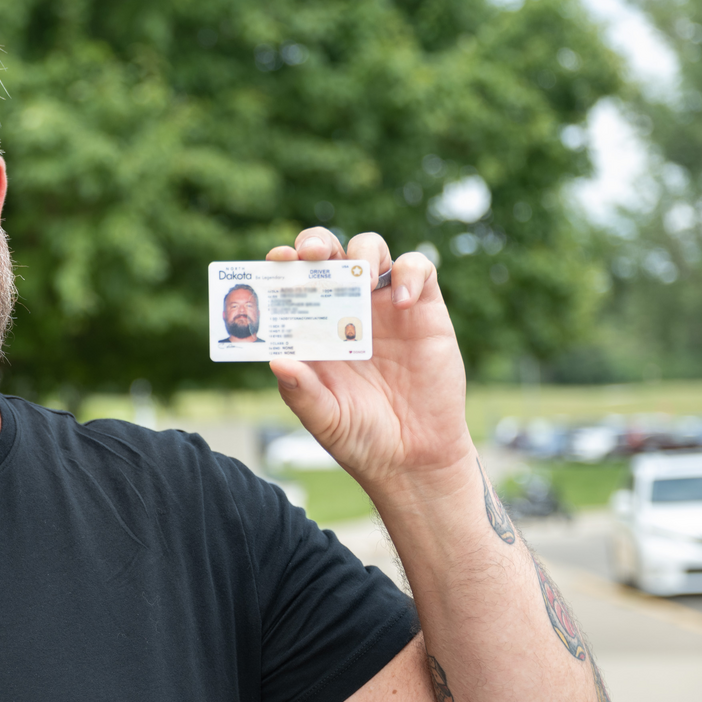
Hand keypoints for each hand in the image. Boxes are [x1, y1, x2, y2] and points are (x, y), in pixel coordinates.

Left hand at [265, 228, 473, 502]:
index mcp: (312, 327)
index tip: (276, 260)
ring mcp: (384, 306)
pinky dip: (410, 273)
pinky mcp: (424, 310)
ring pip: (371, 250)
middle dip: (316, 243)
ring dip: (361, 253)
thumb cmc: (360, 436)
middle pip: (329, 253)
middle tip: (311, 255)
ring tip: (360, 279)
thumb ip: (301, 393)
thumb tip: (276, 361)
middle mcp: (345, 308)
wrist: (414, 457)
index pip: (292, 280)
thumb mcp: (324, 419)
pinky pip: (419, 269)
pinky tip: (401, 302)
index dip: (282, 263)